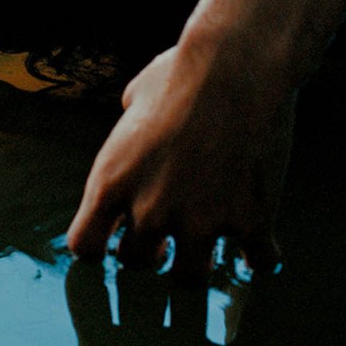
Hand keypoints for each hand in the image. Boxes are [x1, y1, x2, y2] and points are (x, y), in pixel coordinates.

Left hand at [65, 41, 294, 280]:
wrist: (238, 65)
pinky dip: (261, 257)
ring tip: (204, 255)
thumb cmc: (186, 69)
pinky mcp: (251, 219)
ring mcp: (202, 220)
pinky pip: (258, 261)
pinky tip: (262, 250)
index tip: (111, 240)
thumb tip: (134, 117)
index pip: (84, 246)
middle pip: (136, 264)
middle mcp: (151, 210)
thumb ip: (129, 123)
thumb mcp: (136, 95)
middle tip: (164, 244)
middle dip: (149, 254)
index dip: (98, 247)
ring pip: (189, 280)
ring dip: (195, 267)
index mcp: (112, 181)